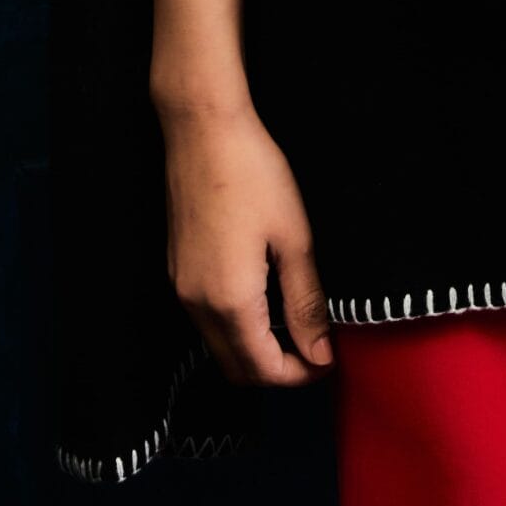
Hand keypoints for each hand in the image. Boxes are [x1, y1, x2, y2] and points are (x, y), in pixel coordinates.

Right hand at [158, 94, 334, 386]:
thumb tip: (320, 354)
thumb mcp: (293, 238)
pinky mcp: (177, 269)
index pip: (263, 370)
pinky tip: (264, 298)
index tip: (329, 359)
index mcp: (230, 301)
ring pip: (218, 346)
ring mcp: (182, 287)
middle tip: (315, 348)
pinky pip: (205, 321)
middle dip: (277, 371)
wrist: (203, 129)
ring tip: (294, 323)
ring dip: (254, 350)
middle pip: (236, 368)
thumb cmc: (253, 174)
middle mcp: (197, 304)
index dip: (300, 375)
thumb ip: (305, 303)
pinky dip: (235, 328)